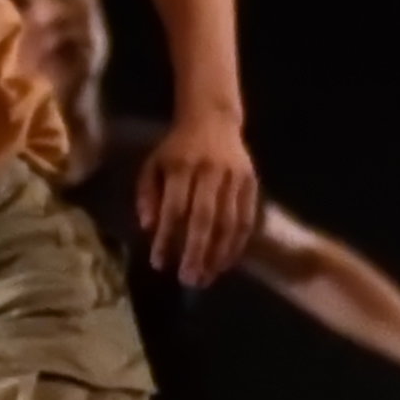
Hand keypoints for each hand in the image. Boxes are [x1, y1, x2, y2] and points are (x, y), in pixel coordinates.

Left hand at [129, 105, 260, 286]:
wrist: (213, 119)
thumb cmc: (177, 148)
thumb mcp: (153, 164)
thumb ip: (147, 195)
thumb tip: (149, 228)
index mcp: (181, 166)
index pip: (174, 208)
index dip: (166, 238)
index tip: (159, 263)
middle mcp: (209, 172)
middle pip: (204, 219)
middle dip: (196, 253)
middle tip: (188, 280)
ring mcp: (234, 178)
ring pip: (228, 222)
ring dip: (218, 254)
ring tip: (207, 277)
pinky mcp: (251, 182)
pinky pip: (247, 218)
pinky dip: (237, 244)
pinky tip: (226, 262)